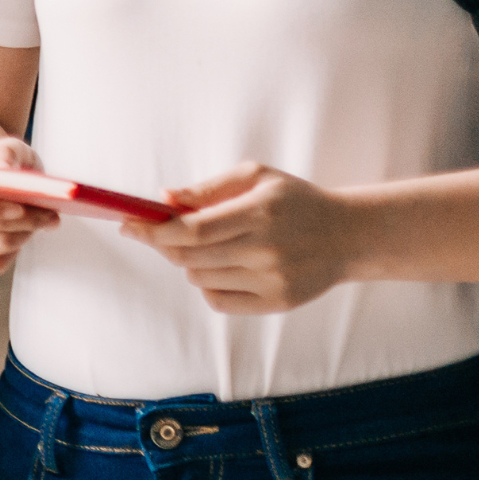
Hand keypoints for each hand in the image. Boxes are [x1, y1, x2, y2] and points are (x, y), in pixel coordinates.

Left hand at [129, 164, 359, 313]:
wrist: (348, 235)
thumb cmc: (295, 201)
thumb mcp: (257, 177)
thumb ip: (209, 189)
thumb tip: (164, 198)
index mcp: (259, 212)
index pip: (192, 229)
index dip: (154, 230)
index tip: (130, 224)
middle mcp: (266, 249)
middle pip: (189, 257)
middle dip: (162, 245)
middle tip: (156, 233)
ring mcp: (272, 280)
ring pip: (200, 278)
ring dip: (188, 262)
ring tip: (208, 246)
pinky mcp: (277, 302)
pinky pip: (219, 301)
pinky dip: (207, 285)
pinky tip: (221, 268)